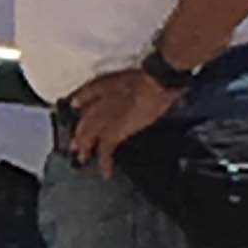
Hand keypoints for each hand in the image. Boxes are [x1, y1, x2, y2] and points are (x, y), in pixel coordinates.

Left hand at [64, 64, 179, 165]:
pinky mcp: (113, 132)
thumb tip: (173, 91)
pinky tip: (106, 173)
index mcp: (108, 84)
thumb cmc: (157, 75)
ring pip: (87, 135)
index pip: (87, 93)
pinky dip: (105, 163)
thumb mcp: (149, 76)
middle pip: (84, 119)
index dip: (81, 100)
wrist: (155, 81)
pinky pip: (105, 150)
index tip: (75, 106)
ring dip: (85, 147)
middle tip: (75, 144)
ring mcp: (104, 117)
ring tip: (83, 159)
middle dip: (79, 132)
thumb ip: (151, 84)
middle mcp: (101, 101)